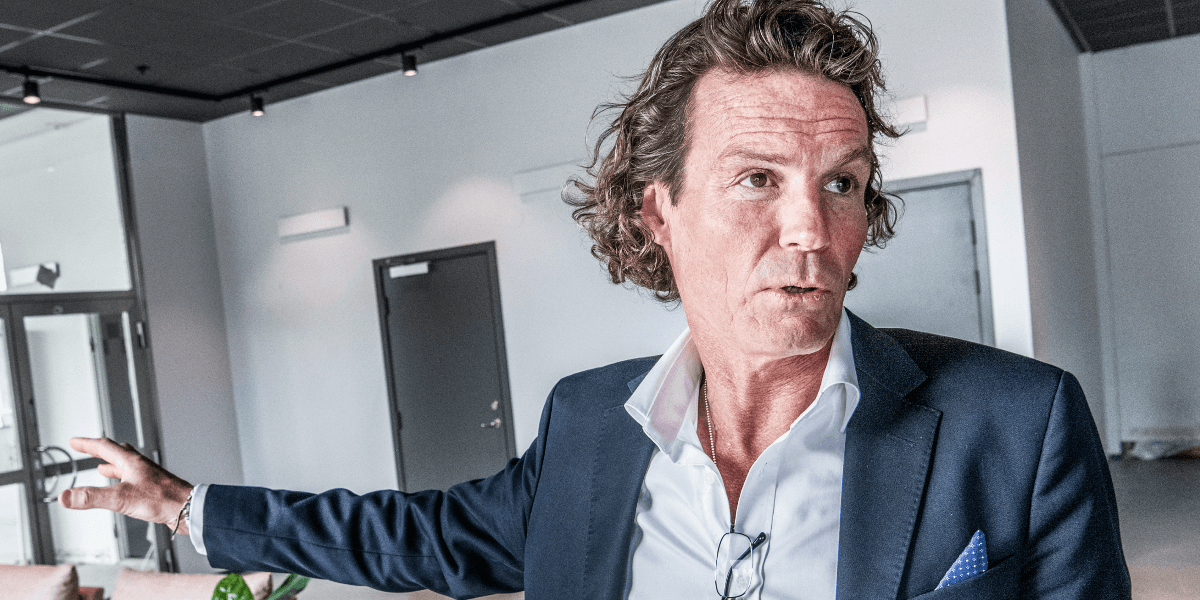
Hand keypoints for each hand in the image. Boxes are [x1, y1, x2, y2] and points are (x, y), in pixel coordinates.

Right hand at [59, 437, 193, 534]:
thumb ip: (92, 497)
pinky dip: (122, 481)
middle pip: (117, 453)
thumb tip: (66, 496)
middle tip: (88, 449)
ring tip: (102, 468)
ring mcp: (148, 477)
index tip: (74, 441)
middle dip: (100, 451)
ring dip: (111, 465)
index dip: (87, 444)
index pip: (105, 447)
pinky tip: (124, 489)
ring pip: (126, 467)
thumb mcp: (121, 498)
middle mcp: (140, 467)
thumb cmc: (163, 500)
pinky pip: (133, 481)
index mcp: (131, 463)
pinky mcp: (153, 490)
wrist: (189, 509)